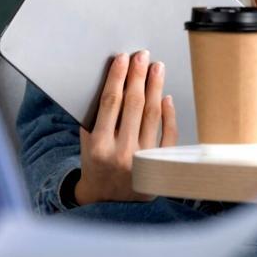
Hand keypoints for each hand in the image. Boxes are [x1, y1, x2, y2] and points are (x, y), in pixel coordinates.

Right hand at [75, 50, 177, 204]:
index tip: (122, 58)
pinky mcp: (158, 165)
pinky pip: (168, 135)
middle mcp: (121, 153)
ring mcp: (142, 160)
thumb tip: (113, 80)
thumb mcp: (87, 143)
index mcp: (98, 146)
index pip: (110, 102)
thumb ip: (96, 117)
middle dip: (138, 76)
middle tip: (142, 56)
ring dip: (155, 88)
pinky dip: (168, 114)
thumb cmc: (96, 164)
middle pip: (133, 104)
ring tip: (156, 69)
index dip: (117, 77)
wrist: (107, 199)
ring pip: (152, 115)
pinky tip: (166, 97)